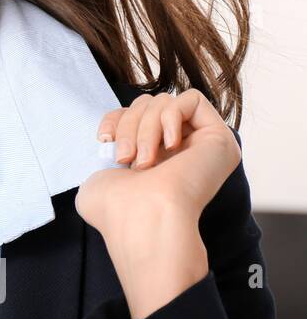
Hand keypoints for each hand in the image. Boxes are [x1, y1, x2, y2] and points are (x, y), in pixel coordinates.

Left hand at [75, 89, 241, 318]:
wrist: (142, 219)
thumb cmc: (116, 209)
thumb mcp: (98, 179)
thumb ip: (107, 157)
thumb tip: (110, 142)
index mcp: (154, 158)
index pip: (134, 114)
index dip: (115, 119)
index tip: (104, 140)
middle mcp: (180, 151)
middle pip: (149, 104)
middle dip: (129, 125)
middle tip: (126, 158)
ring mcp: (202, 145)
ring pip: (166, 102)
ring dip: (146, 127)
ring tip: (144, 161)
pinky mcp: (219, 138)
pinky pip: (192, 99)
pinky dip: (170, 116)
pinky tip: (169, 146)